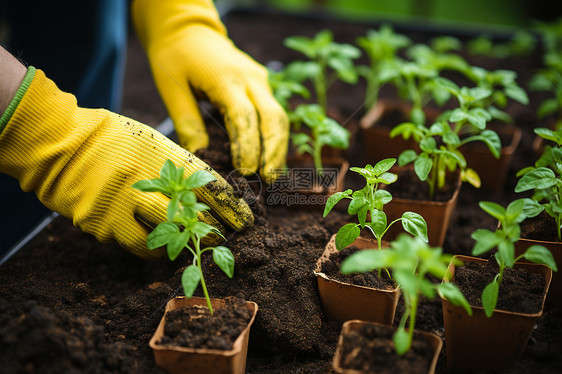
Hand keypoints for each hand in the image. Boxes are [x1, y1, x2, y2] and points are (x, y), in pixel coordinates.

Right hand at [0, 65, 252, 258]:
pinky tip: (162, 248)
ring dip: (185, 245)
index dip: (229, 206)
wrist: (57, 143)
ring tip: (196, 246)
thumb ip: (176, 166)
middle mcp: (142, 180)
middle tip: (225, 239)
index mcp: (158, 154)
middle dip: (212, 231)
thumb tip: (205, 195)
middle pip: (190, 216)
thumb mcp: (150, 141)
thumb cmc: (110, 139)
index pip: (205, 184)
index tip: (246, 221)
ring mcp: (120, 204)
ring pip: (166, 237)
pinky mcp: (101, 224)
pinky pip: (137, 245)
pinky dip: (154, 248)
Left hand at [132, 0, 288, 182]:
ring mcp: (259, 79)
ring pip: (279, 117)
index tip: (245, 172)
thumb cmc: (175, 58)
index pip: (244, 117)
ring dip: (278, 147)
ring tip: (271, 175)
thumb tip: (202, 158)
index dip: (248, 147)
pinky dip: (274, 137)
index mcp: (226, 78)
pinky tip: (268, 158)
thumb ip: (187, 124)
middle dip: (273, 152)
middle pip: (273, 118)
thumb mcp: (172, 90)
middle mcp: (250, 77)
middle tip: (268, 180)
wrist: (188, 28)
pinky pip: (274, 113)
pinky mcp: (261, 83)